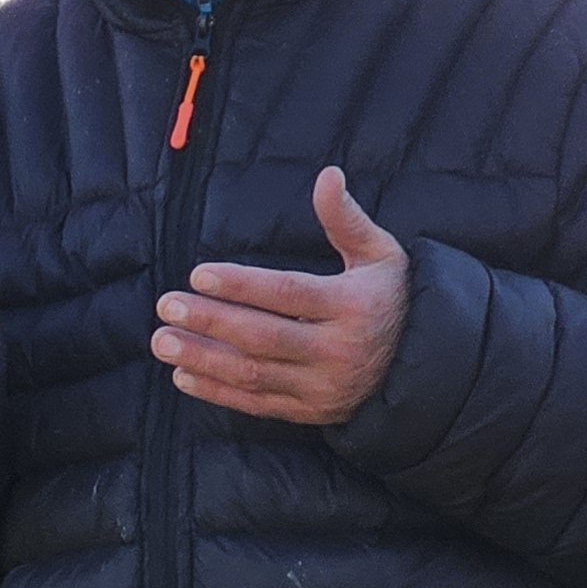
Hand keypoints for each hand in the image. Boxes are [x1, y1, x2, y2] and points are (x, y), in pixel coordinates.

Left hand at [150, 168, 409, 427]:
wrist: (424, 366)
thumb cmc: (391, 298)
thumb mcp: (380, 255)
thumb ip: (347, 219)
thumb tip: (327, 175)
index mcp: (353, 306)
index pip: (289, 294)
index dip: (242, 285)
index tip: (198, 275)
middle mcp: (338, 351)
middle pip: (262, 336)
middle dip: (210, 322)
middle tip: (166, 306)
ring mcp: (322, 387)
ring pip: (253, 374)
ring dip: (202, 359)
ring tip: (162, 341)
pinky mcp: (310, 412)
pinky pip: (256, 405)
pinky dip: (217, 393)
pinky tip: (183, 375)